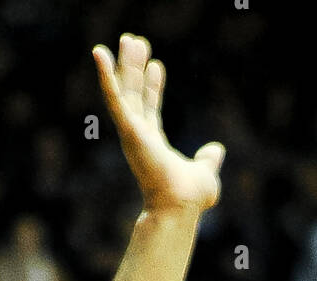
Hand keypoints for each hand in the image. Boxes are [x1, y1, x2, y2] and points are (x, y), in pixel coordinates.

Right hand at [92, 34, 223, 215]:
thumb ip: (208, 161)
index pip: (150, 109)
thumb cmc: (190, 198)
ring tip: (128, 38)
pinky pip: (114, 97)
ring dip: (123, 64)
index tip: (156, 65)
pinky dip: (106, 75)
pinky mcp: (128, 129)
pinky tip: (100, 53)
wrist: (179, 206)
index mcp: (153, 145)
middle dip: (134, 68)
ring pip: (125, 91)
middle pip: (134, 94)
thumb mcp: (205, 174)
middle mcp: (139, 137)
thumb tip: (216, 150)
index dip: (153, 87)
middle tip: (135, 41)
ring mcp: (131, 132)